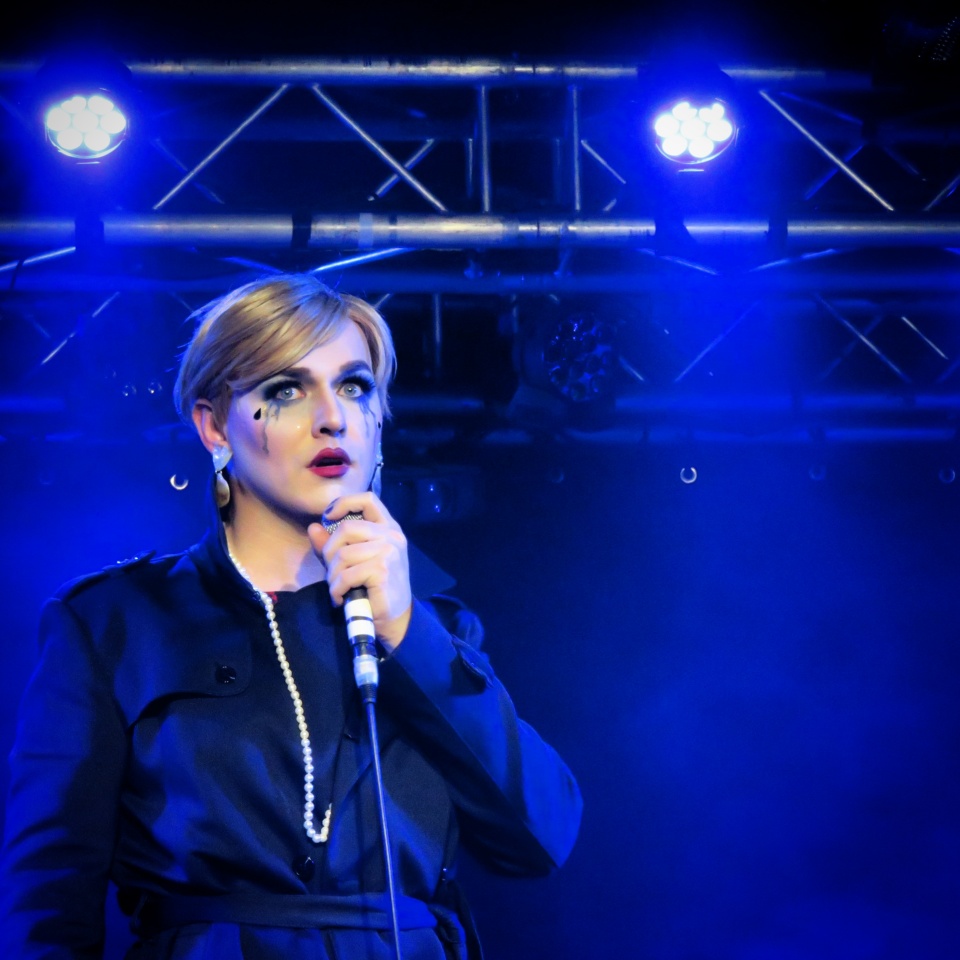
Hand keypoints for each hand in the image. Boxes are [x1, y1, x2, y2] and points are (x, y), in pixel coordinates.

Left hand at [307, 493, 411, 650]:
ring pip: (343, 554)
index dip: (344, 503)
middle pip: (346, 528)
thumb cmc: (373, 587)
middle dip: (330, 551)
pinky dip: (337, 589)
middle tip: (331, 571)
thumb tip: (313, 528)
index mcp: (387, 528)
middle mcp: (391, 536)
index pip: (368, 499)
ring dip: (333, 575)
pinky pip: (346, 575)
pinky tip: (341, 598)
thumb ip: (332, 545)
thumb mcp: (351, 562)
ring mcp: (389, 552)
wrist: (395, 617)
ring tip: (337, 588)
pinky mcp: (382, 571)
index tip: (329, 516)